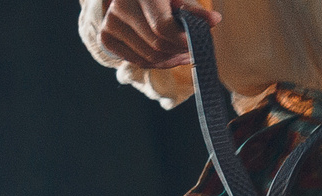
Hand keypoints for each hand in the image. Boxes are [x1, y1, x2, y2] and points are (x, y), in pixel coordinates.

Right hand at [99, 0, 220, 70]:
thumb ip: (194, 10)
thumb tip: (215, 20)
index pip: (162, 27)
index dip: (182, 40)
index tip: (195, 44)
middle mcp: (120, 6)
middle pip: (156, 45)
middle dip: (178, 52)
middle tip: (191, 51)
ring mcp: (110, 22)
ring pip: (148, 57)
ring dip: (170, 60)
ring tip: (181, 54)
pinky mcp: (106, 36)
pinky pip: (137, 61)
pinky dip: (156, 63)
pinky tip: (167, 56)